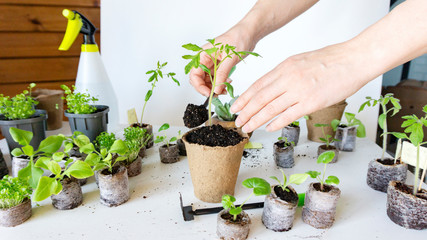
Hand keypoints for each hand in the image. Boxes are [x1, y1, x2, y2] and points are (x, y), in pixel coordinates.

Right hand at [189, 27, 255, 96]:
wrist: (248, 34)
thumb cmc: (238, 38)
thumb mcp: (229, 58)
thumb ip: (222, 75)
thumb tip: (216, 90)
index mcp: (203, 54)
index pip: (194, 74)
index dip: (199, 86)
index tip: (209, 93)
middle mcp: (205, 59)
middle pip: (199, 79)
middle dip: (207, 88)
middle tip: (216, 94)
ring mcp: (211, 63)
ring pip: (207, 81)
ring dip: (215, 88)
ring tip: (225, 89)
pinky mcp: (218, 66)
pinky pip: (216, 79)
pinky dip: (220, 84)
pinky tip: (227, 84)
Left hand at [230, 42, 371, 132]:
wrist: (354, 59)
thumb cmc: (332, 59)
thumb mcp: (301, 60)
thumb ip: (286, 73)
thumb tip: (273, 85)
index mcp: (285, 67)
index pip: (258, 85)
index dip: (244, 98)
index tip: (235, 106)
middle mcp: (288, 78)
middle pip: (259, 98)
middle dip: (245, 111)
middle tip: (237, 121)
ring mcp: (299, 91)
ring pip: (270, 109)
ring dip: (256, 120)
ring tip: (246, 128)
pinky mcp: (311, 103)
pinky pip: (288, 115)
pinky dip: (276, 123)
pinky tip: (268, 128)